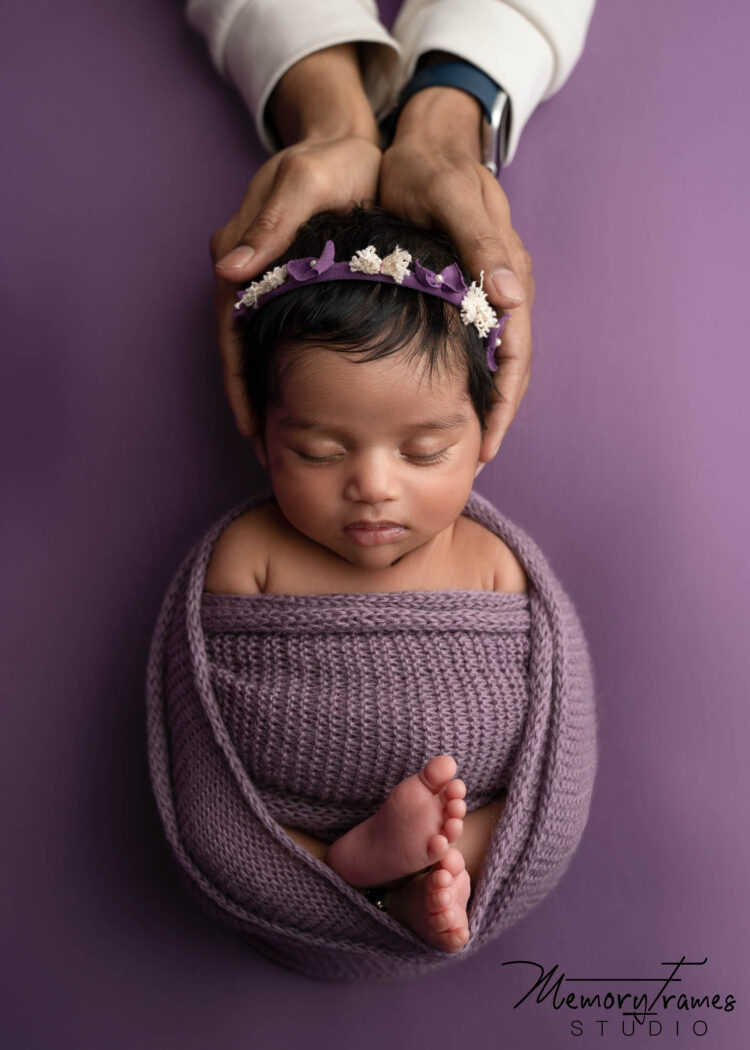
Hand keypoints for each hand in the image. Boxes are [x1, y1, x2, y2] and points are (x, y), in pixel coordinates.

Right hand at [210, 135, 380, 436]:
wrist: (353, 143)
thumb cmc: (333, 160)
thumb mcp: (305, 182)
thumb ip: (270, 224)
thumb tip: (227, 270)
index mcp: (241, 254)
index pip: (231, 331)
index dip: (239, 382)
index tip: (251, 428)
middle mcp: (247, 271)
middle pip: (241, 350)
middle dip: (250, 402)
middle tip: (266, 452)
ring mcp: (268, 280)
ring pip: (261, 349)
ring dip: (268, 394)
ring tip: (284, 440)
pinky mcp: (292, 283)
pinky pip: (285, 337)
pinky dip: (292, 371)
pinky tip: (309, 402)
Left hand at [380, 88, 534, 458]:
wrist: (424, 142)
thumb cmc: (430, 169)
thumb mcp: (452, 199)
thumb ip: (482, 245)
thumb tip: (512, 298)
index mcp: (507, 274)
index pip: (515, 353)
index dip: (503, 402)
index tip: (487, 442)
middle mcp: (504, 288)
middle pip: (510, 367)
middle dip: (496, 414)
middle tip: (476, 459)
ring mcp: (487, 291)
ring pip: (493, 360)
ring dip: (483, 402)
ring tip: (463, 442)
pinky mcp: (465, 289)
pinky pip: (471, 344)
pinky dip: (462, 377)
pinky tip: (443, 400)